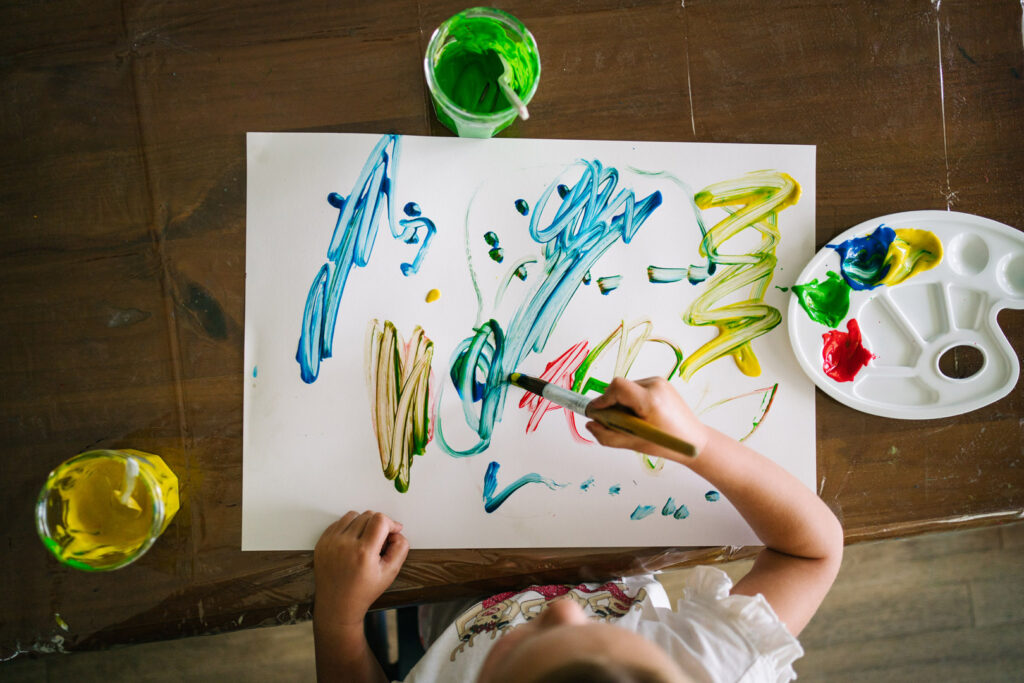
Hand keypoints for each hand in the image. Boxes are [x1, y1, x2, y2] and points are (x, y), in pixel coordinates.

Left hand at [313, 510, 408, 629]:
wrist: (337, 605)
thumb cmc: (363, 592)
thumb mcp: (390, 573)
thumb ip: (400, 549)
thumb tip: (397, 532)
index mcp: (363, 552)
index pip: (380, 520)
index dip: (391, 523)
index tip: (393, 532)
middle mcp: (344, 544)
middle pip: (367, 515)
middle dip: (378, 525)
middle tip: (380, 542)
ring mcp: (331, 542)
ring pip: (353, 515)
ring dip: (363, 523)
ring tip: (365, 541)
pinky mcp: (322, 542)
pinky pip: (339, 522)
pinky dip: (348, 528)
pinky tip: (352, 543)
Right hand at [585, 377, 710, 460]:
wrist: (694, 440)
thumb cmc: (666, 444)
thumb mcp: (633, 444)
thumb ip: (607, 435)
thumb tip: (589, 424)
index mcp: (650, 400)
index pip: (618, 387)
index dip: (603, 399)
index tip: (597, 412)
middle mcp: (655, 385)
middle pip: (620, 387)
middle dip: (613, 404)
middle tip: (616, 423)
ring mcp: (659, 382)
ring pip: (627, 388)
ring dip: (623, 403)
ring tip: (633, 422)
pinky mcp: (661, 383)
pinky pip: (636, 388)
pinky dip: (632, 400)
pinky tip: (642, 415)